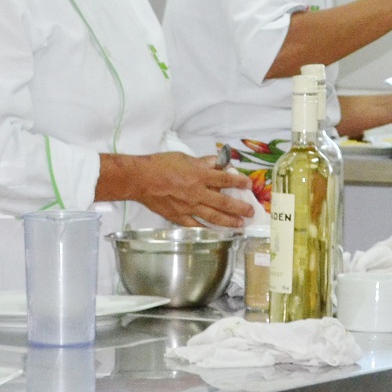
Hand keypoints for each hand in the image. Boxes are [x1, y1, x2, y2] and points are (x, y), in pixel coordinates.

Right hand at [97, 152, 254, 227]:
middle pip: (223, 202)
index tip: (249, 185)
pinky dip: (207, 230)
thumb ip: (203, 162)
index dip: (239, 182)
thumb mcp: (185, 158)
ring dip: (229, 221)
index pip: (225, 180)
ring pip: (213, 216)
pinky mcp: (179, 217)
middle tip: (251, 212)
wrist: (140, 179)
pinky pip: (196, 225)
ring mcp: (188, 207)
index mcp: (199, 176)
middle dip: (239, 207)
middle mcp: (197, 193)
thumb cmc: (161, 165)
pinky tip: (217, 233)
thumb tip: (219, 163)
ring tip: (240, 225)